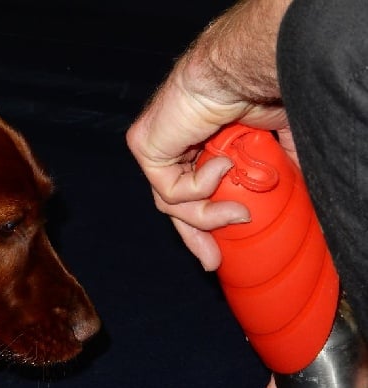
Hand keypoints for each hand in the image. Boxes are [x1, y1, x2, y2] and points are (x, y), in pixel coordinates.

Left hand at [126, 0, 292, 270]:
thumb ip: (273, 166)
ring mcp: (154, 147)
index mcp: (195, 146)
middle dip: (194, 235)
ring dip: (208, 215)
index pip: (190, 193)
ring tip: (240, 211)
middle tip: (212, 260)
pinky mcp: (145, 148)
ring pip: (172, 204)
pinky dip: (198, 187)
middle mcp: (171, 147)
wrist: (235, 74)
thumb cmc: (252, 93)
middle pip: (173, 205)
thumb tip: (295, 187)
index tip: (218, 254)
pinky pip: (169, 190)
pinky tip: (219, 165)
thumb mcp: (270, 142)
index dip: (204, 223)